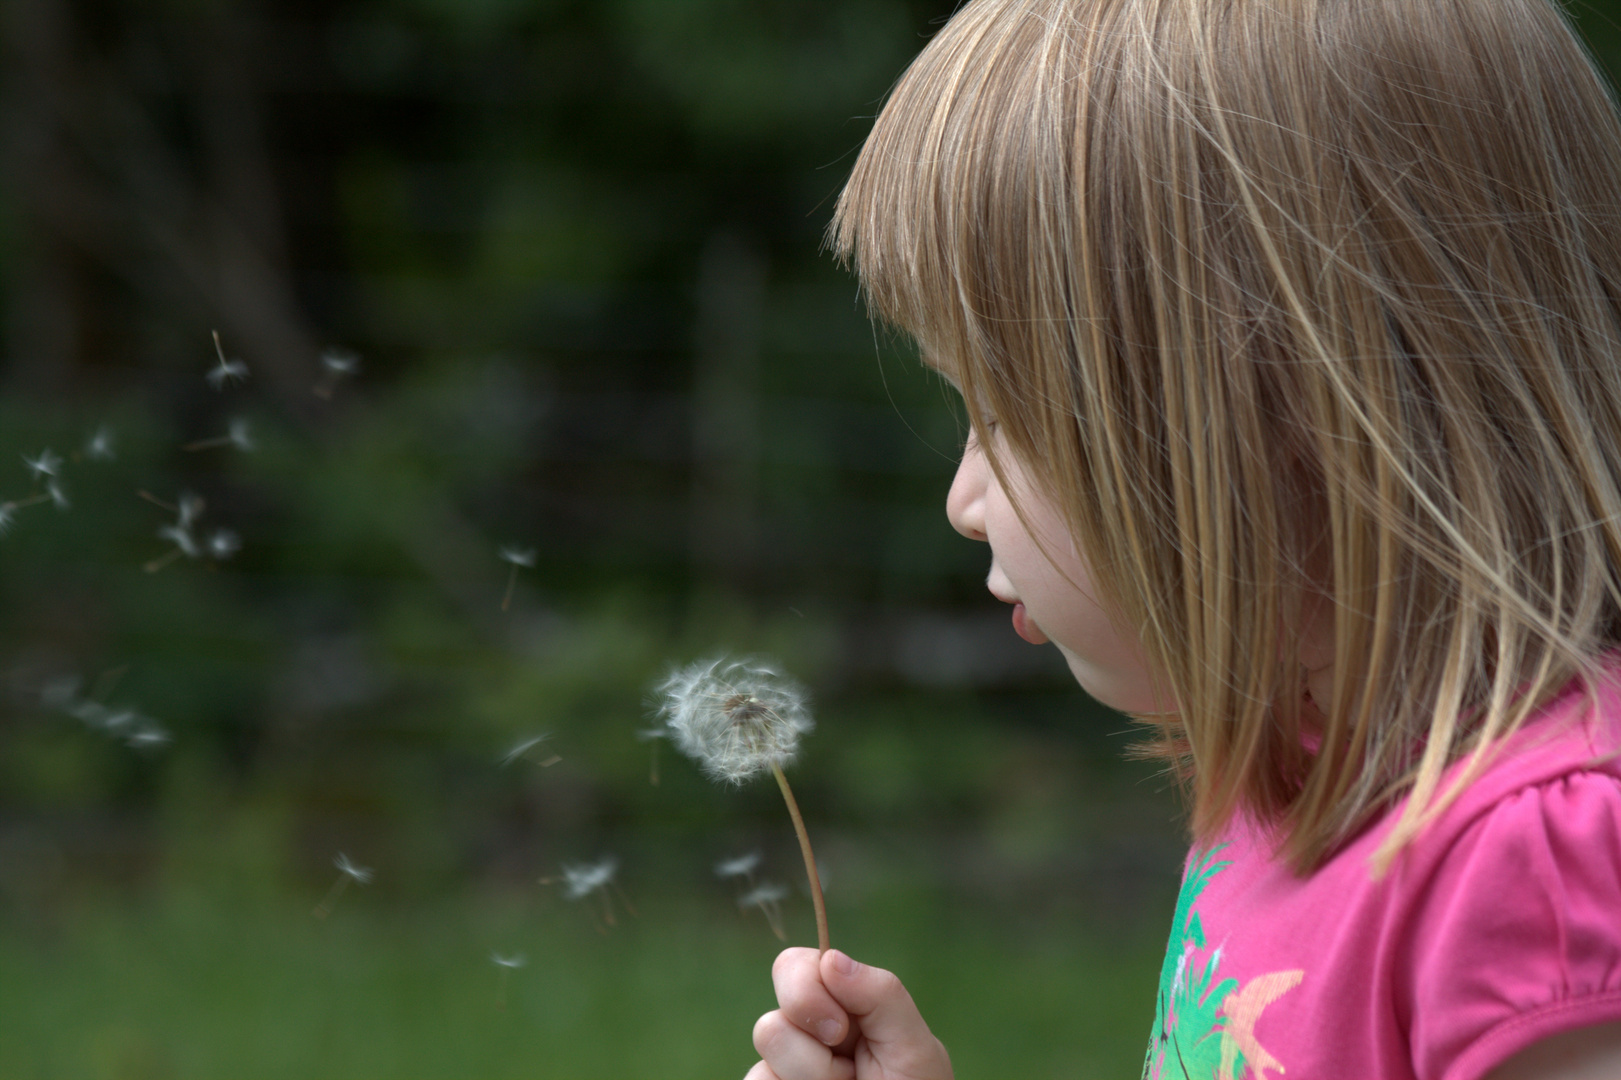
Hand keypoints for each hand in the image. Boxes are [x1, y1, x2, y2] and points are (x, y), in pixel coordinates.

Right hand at [745, 947, 952, 1079]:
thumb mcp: (915, 1048)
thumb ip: (881, 995)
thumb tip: (830, 959)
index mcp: (845, 1011)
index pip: (794, 969)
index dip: (805, 991)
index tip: (839, 1028)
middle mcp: (810, 1041)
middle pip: (770, 1024)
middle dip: (806, 1052)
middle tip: (846, 1076)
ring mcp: (789, 1077)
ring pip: (763, 1072)